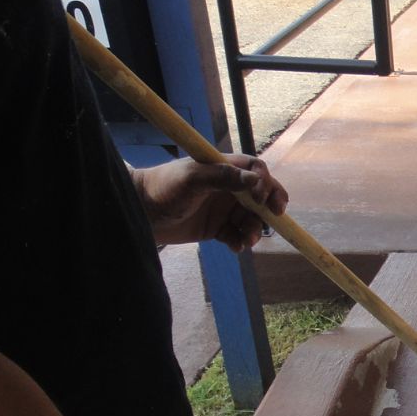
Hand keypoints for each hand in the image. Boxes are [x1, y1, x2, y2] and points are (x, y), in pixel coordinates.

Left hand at [131, 155, 287, 249]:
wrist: (140, 212)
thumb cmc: (163, 187)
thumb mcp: (193, 179)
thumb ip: (223, 177)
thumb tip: (255, 180)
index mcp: (223, 168)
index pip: (255, 170)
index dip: (265, 183)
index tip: (262, 198)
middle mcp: (227, 187)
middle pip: (260, 195)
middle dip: (270, 206)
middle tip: (277, 216)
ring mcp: (222, 208)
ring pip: (250, 218)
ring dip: (254, 229)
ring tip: (247, 239)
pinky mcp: (216, 228)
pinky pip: (236, 235)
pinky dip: (240, 241)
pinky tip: (235, 247)